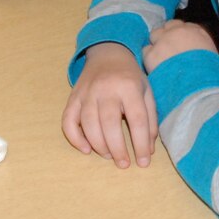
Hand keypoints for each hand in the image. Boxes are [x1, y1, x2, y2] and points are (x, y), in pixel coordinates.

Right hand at [62, 43, 157, 168]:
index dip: (141, 143)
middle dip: (117, 148)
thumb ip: (150, 120)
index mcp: (129, 86)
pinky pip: (68, 119)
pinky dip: (74, 137)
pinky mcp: (73, 97)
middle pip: (109, 122)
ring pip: (87, 122)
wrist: (107, 54)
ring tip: (109, 156)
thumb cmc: (130, 77)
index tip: (144, 162)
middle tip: (123, 164)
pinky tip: (86, 149)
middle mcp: (105, 88)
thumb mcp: (147, 92)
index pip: (137, 119)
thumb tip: (148, 149)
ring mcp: (86, 92)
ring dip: (98, 145)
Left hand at [143, 20, 217, 72]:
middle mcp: (178, 31)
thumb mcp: (212, 55)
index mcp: (196, 31)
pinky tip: (155, 67)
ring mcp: (163, 40)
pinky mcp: (151, 53)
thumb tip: (195, 50)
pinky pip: (146, 51)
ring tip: (161, 58)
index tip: (179, 42)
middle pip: (167, 26)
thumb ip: (201, 47)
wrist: (199, 86)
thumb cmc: (211, 74)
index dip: (179, 34)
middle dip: (167, 35)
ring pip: (154, 35)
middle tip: (168, 49)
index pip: (183, 25)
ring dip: (157, 43)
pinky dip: (149, 57)